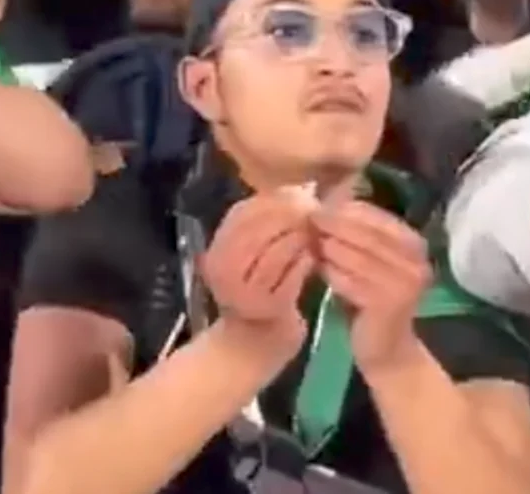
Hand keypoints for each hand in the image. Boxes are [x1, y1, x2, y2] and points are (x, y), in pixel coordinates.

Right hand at [201, 192, 316, 357]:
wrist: (253, 341)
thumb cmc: (255, 289)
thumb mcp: (249, 255)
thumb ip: (263, 225)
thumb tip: (299, 189)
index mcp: (215, 253)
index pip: (241, 215)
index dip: (272, 201)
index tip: (296, 195)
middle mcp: (222, 272)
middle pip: (259, 232)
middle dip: (290, 219)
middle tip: (312, 214)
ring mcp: (243, 293)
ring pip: (275, 254)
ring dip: (300, 240)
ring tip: (313, 236)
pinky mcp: (268, 309)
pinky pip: (291, 278)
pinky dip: (304, 265)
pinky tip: (313, 260)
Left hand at [312, 201, 431, 374]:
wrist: (386, 350)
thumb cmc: (372, 300)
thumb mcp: (370, 261)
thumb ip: (358, 235)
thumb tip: (328, 200)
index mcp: (415, 245)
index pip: (377, 217)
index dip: (347, 209)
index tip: (320, 205)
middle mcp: (416, 262)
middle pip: (366, 233)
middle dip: (334, 225)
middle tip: (309, 220)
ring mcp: (404, 284)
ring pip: (356, 255)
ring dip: (330, 248)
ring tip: (312, 243)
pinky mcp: (386, 304)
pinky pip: (350, 280)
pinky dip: (331, 273)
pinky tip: (319, 270)